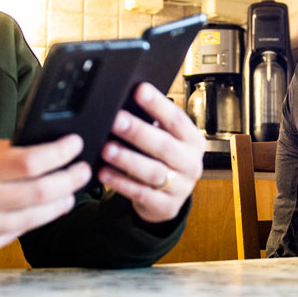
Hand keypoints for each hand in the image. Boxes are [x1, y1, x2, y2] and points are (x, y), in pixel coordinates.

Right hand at [0, 135, 92, 265]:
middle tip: (83, 170)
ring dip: (59, 203)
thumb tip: (35, 146)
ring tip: (69, 192)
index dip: (59, 153)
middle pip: (40, 192)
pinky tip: (43, 210)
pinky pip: (17, 234)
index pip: (29, 161)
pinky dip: (34, 221)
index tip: (74, 145)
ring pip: (34, 218)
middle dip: (70, 180)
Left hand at [97, 82, 204, 222]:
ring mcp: (181, 187)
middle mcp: (192, 163)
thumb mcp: (164, 140)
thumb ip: (152, 124)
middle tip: (116, 119)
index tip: (139, 90)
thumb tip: (125, 102)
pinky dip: (121, 183)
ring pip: (153, 172)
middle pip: (165, 146)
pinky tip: (104, 173)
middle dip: (139, 132)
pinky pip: (141, 194)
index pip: (177, 119)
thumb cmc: (161, 159)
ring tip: (106, 148)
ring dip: (128, 159)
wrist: (168, 197)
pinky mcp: (166, 206)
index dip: (158, 105)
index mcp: (193, 140)